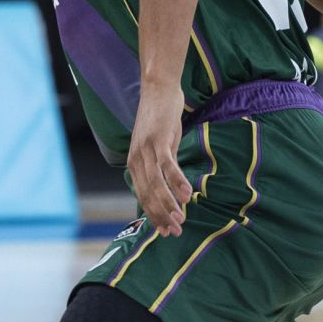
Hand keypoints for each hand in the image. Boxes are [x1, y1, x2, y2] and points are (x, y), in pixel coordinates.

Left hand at [127, 82, 191, 235]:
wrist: (158, 90)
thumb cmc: (160, 120)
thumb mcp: (158, 147)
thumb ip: (162, 167)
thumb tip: (173, 188)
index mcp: (134, 164)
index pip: (143, 196)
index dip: (154, 215)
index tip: (165, 231)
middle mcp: (136, 160)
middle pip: (148, 194)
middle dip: (162, 215)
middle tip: (176, 231)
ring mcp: (146, 150)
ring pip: (156, 184)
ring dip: (169, 203)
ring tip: (181, 218)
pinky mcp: (158, 140)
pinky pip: (168, 166)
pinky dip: (177, 181)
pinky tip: (187, 194)